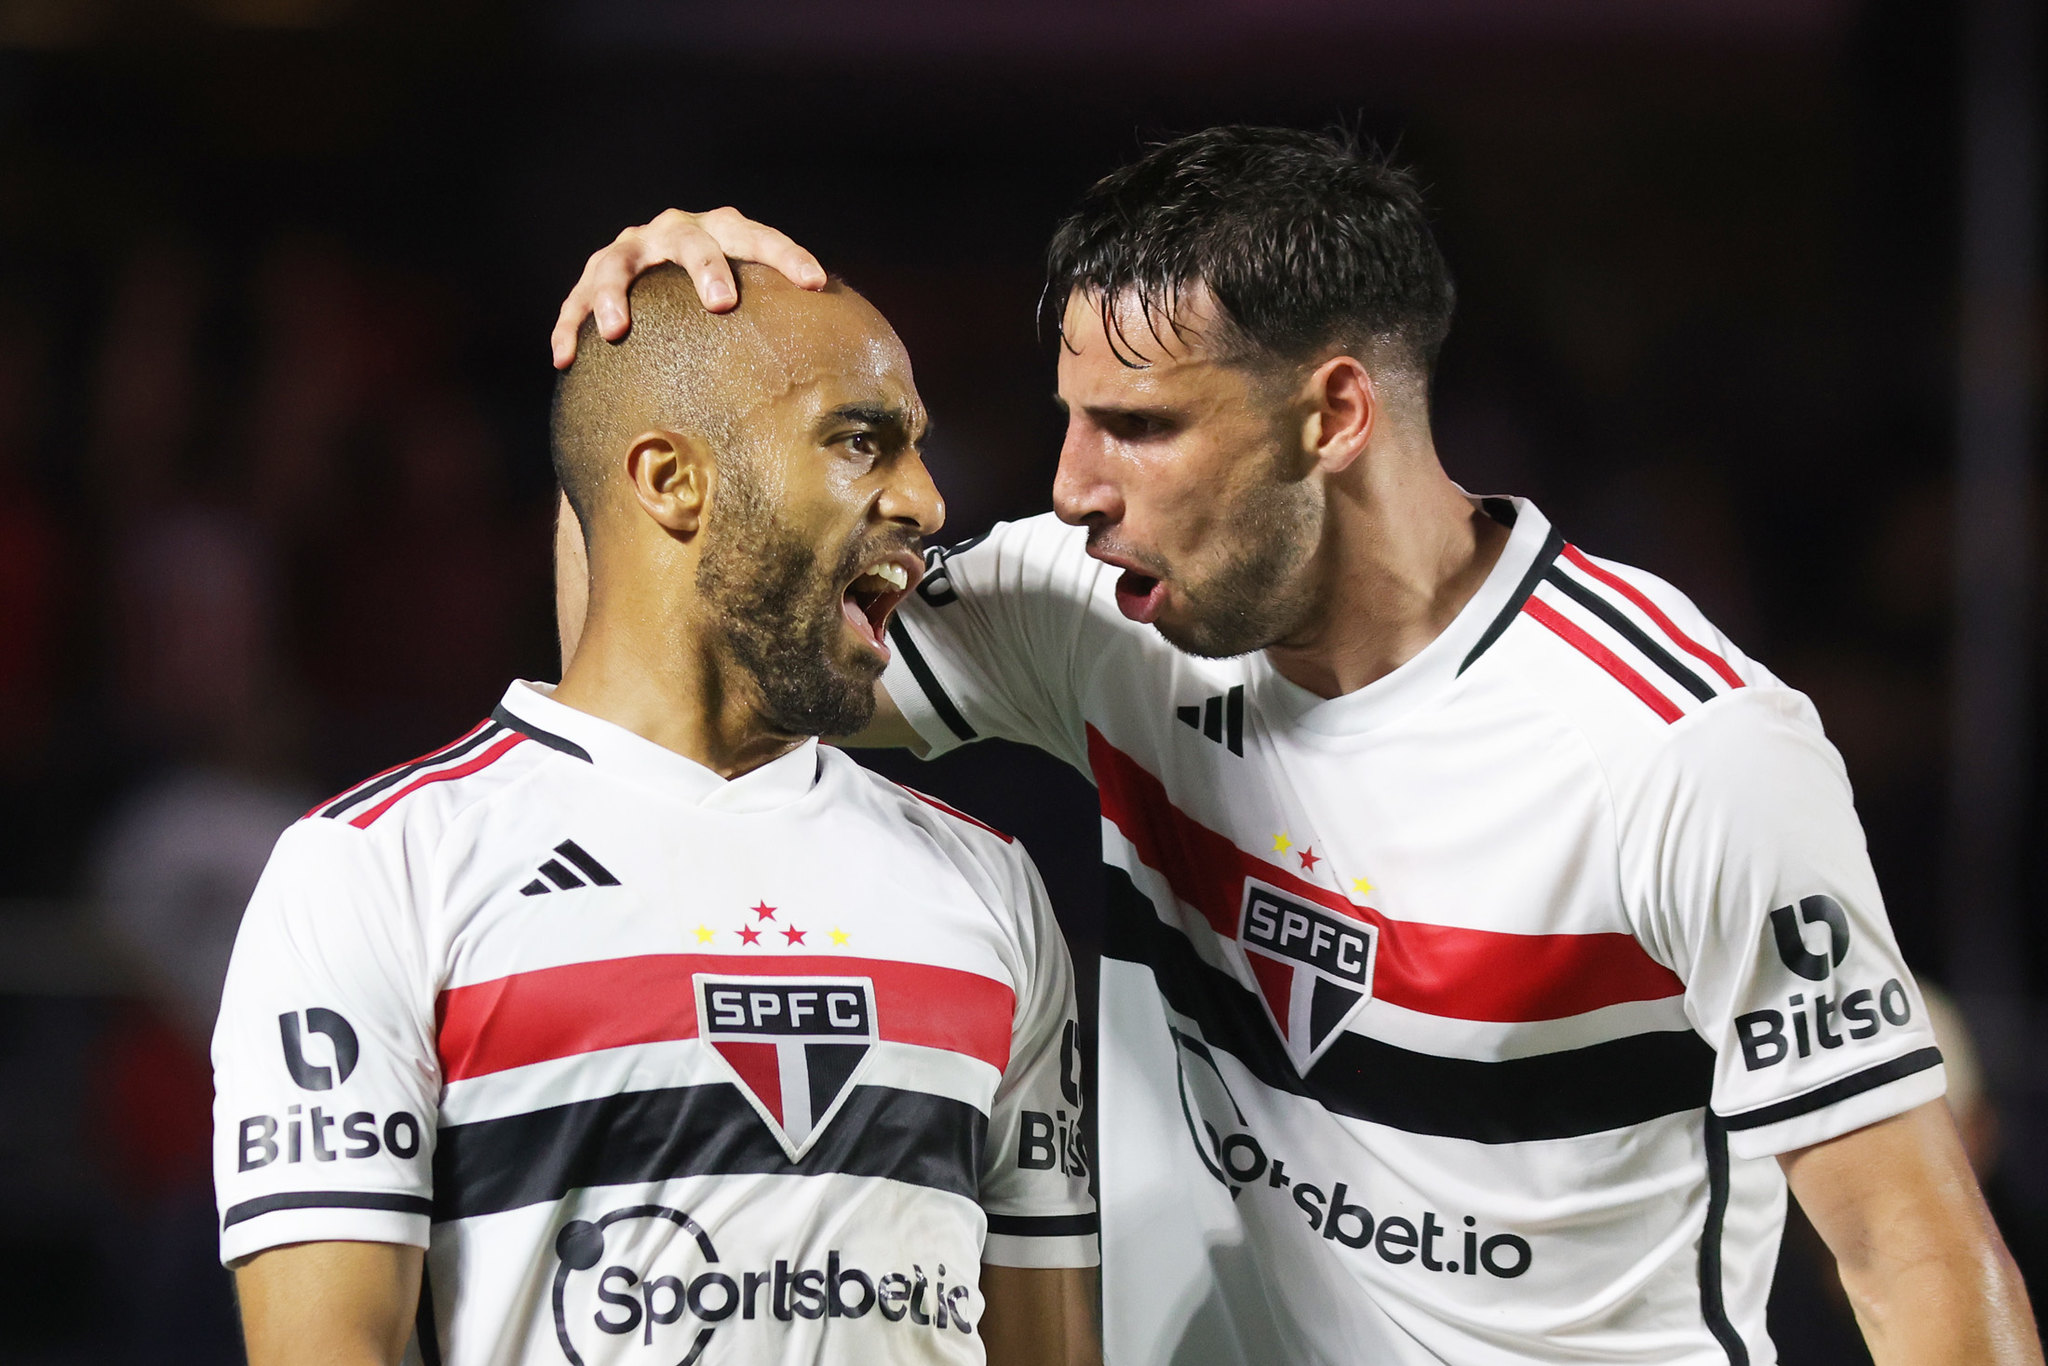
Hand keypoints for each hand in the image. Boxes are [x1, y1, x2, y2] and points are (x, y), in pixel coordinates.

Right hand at [551, 207, 826, 367]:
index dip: (787, 256)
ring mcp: (628, 252)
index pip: (757, 235)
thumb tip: (848, 367)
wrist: (653, 277)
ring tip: (616, 330)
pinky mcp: (590, 278)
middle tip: (720, 303)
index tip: (816, 284)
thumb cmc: (716, 300)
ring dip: (614, 295)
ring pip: (617, 266)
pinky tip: (562, 361)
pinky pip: (573, 304)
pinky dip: (566, 329)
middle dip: (706, 267)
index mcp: (720, 229)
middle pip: (691, 241)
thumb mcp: (749, 295)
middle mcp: (671, 231)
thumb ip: (782, 314)